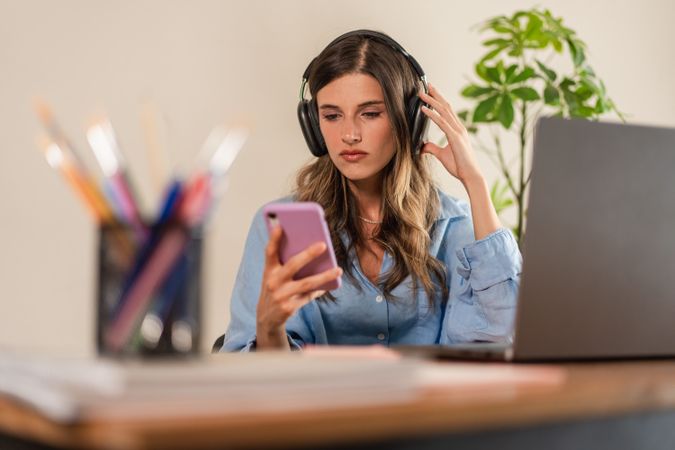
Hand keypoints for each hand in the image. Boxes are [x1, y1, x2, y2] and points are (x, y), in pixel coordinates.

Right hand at [256, 225, 342, 348]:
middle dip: (308, 254)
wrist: (267, 317)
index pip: (270, 252)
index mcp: (268, 270)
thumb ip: (286, 263)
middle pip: (292, 265)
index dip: (274, 239)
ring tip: (338, 270)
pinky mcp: (288, 307)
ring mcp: (281, 295)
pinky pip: (309, 296)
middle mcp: (272, 282)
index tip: (280, 226)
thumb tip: (313, 249)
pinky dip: (320, 290)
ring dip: (324, 276)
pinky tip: (331, 284)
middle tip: (323, 245)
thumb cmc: (276, 289)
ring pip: (306, 283)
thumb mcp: (274, 276)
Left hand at [419, 83, 483, 185]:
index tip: (430, 92)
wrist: (470, 176)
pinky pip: (442, 123)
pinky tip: (424, 109)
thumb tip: (422, 146)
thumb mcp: (442, 155)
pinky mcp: (455, 138)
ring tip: (421, 93)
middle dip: (436, 95)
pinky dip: (432, 114)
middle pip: (446, 106)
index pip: (447, 111)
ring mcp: (458, 131)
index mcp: (457, 130)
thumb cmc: (459, 166)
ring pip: (443, 111)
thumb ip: (433, 148)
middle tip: (426, 85)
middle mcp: (459, 128)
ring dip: (431, 101)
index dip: (439, 100)